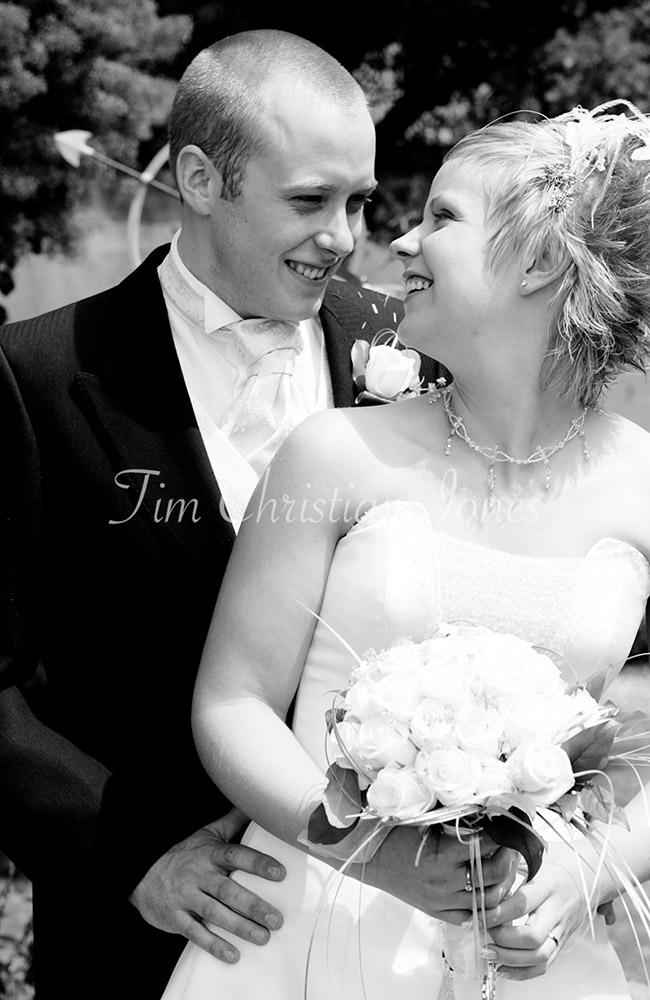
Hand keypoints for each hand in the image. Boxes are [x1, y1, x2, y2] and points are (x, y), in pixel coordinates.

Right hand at [128, 808, 285, 962]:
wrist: (143, 874)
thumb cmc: (185, 855)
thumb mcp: (207, 835)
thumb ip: (233, 823)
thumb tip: (255, 804)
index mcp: (210, 854)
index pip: (236, 855)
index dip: (258, 863)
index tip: (279, 873)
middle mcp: (199, 875)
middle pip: (228, 890)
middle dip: (253, 905)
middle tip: (276, 919)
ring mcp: (186, 897)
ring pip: (215, 913)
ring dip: (239, 927)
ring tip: (262, 937)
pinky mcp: (176, 918)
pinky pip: (196, 933)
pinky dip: (214, 945)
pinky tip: (233, 955)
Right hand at [362, 825, 517, 923]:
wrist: (372, 859)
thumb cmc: (395, 834)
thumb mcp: (424, 820)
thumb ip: (454, 818)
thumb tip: (484, 809)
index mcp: (442, 856)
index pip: (485, 845)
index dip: (500, 834)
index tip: (507, 825)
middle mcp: (445, 883)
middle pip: (493, 875)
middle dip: (507, 858)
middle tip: (510, 846)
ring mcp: (443, 901)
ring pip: (488, 900)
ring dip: (502, 883)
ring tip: (504, 867)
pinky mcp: (439, 913)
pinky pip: (471, 917)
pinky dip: (486, 907)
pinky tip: (490, 891)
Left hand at [481, 843, 590, 980]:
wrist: (595, 870)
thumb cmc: (563, 859)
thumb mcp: (538, 855)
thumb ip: (513, 865)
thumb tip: (482, 874)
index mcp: (548, 884)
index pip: (521, 904)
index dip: (497, 913)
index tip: (479, 913)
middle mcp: (557, 909)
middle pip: (532, 936)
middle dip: (503, 940)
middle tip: (484, 933)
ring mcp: (562, 927)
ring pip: (539, 956)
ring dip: (510, 960)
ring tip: (489, 953)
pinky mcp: (563, 940)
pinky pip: (546, 964)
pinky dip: (523, 972)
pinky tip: (504, 968)